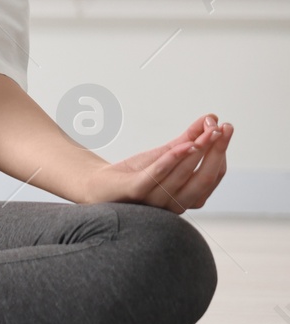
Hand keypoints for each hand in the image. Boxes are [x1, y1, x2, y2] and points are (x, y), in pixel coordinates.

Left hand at [80, 114, 231, 211]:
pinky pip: (157, 177)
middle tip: (223, 128)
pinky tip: (184, 145)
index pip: (212, 176)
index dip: (221, 152)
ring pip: (182, 177)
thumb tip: (212, 119)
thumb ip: (188, 139)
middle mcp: (176, 205)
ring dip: (197, 153)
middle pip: (203, 178)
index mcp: (188, 197)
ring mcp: (156, 201)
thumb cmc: (136, 172)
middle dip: (216, 151)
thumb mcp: (166, 153)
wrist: (98, 183)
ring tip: (208, 132)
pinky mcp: (136, 192)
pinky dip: (172, 161)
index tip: (226, 127)